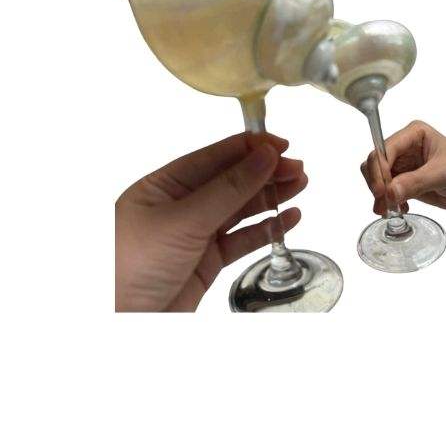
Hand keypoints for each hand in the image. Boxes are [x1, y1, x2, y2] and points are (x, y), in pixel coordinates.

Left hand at [115, 132, 306, 311]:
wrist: (121, 324)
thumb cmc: (131, 265)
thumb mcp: (183, 220)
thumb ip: (228, 188)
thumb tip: (263, 156)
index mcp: (167, 184)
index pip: (216, 156)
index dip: (250, 148)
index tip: (280, 146)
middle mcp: (183, 204)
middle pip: (233, 181)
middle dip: (266, 172)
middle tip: (298, 170)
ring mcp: (197, 232)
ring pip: (242, 208)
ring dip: (271, 196)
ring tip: (300, 186)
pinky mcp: (209, 259)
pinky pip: (244, 238)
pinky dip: (267, 228)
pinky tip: (287, 218)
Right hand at [361, 120, 445, 211]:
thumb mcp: (443, 174)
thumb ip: (415, 182)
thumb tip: (389, 193)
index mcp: (414, 134)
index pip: (385, 149)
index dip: (379, 169)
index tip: (381, 191)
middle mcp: (405, 147)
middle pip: (375, 162)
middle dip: (376, 183)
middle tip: (383, 203)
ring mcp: (404, 165)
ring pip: (377, 178)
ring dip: (379, 195)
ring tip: (390, 210)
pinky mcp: (405, 181)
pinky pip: (386, 190)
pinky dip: (387, 201)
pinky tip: (400, 209)